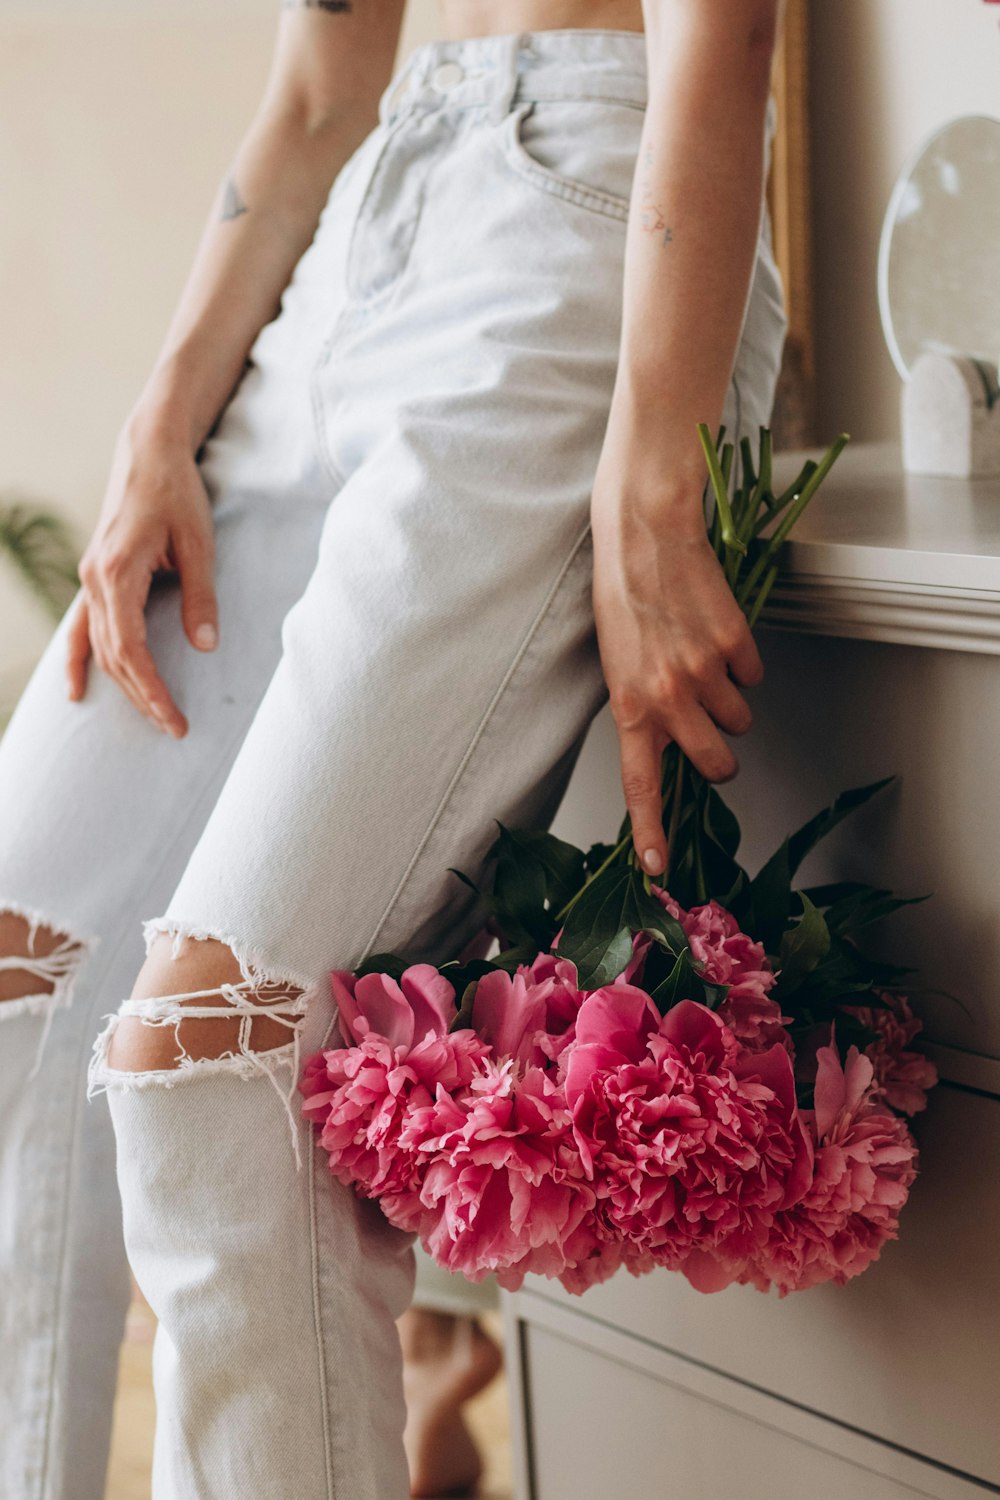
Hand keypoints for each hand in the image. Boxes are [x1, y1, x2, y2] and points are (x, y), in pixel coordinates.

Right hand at [68, 422, 217, 735]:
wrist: (148, 452)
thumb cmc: (177, 492)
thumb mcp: (199, 544)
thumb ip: (201, 597)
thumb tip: (205, 646)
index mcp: (118, 572)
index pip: (130, 650)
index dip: (151, 689)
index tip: (174, 719)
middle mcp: (94, 580)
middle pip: (113, 656)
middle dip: (142, 696)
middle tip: (173, 728)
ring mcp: (89, 579)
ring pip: (98, 646)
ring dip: (122, 685)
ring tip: (151, 717)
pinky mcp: (94, 577)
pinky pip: (80, 628)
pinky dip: (77, 660)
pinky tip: (74, 689)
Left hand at [591, 478, 762, 878]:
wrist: (644, 532)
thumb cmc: (620, 594)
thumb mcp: (615, 662)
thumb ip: (642, 707)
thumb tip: (667, 742)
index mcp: (630, 705)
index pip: (643, 784)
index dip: (653, 829)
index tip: (659, 868)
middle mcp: (669, 697)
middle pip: (718, 765)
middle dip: (720, 756)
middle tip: (709, 731)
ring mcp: (706, 672)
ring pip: (740, 720)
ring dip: (728, 701)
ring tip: (702, 661)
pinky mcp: (736, 644)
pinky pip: (752, 676)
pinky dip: (741, 662)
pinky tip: (715, 633)